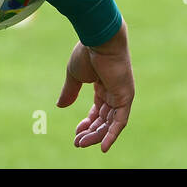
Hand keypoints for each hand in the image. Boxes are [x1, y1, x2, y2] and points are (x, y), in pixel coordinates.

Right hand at [57, 21, 133, 151]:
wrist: (100, 39)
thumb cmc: (87, 52)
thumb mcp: (74, 75)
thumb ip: (69, 92)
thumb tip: (60, 106)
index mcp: (103, 84)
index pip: (98, 110)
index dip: (87, 123)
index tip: (76, 132)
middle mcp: (114, 91)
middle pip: (104, 119)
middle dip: (91, 132)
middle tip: (77, 142)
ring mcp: (121, 94)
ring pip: (110, 123)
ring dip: (97, 135)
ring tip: (81, 143)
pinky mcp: (125, 97)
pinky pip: (121, 121)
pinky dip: (112, 134)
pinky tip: (103, 146)